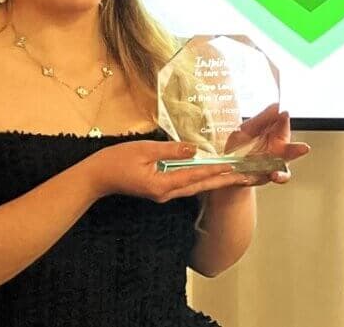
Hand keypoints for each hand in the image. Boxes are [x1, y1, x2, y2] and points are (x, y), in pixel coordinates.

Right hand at [86, 139, 257, 201]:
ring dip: (217, 182)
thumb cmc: (116, 160)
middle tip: (248, 178)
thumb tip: (195, 149)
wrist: (96, 177)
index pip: (196, 176)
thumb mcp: (145, 150)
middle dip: (225, 182)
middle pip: (201, 186)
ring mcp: (164, 194)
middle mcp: (167, 193)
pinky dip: (202, 180)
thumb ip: (171, 150)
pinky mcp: (161, 190)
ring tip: (238, 178)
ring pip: (196, 187)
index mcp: (162, 185)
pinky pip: (186, 185)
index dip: (216, 170)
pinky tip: (213, 175)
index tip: (235, 167)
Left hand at [222, 103, 309, 184]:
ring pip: (292, 156)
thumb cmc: (238, 148)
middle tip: (302, 130)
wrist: (229, 171)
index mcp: (273, 130)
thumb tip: (276, 105)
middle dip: (299, 131)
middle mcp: (279, 144)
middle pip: (292, 134)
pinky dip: (281, 175)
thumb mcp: (244, 131)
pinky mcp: (274, 173)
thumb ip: (260, 120)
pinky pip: (282, 175)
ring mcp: (278, 160)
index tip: (283, 111)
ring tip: (303, 148)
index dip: (283, 115)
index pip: (282, 119)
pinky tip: (275, 174)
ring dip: (298, 151)